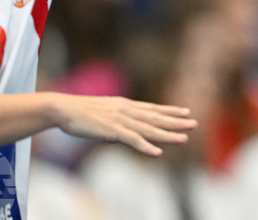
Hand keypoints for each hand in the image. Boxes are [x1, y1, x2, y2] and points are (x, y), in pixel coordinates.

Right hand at [52, 93, 197, 156]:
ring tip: (184, 138)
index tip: (185, 111)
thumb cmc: (80, 113)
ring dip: (167, 135)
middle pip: (156, 118)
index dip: (170, 110)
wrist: (64, 109)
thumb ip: (117, 123)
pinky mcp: (112, 130)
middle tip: (194, 123)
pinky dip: (146, 146)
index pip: (153, 108)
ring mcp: (121, 120)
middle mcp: (127, 110)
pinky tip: (157, 152)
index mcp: (125, 105)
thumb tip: (123, 135)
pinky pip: (132, 140)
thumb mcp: (104, 115)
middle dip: (175, 121)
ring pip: (149, 129)